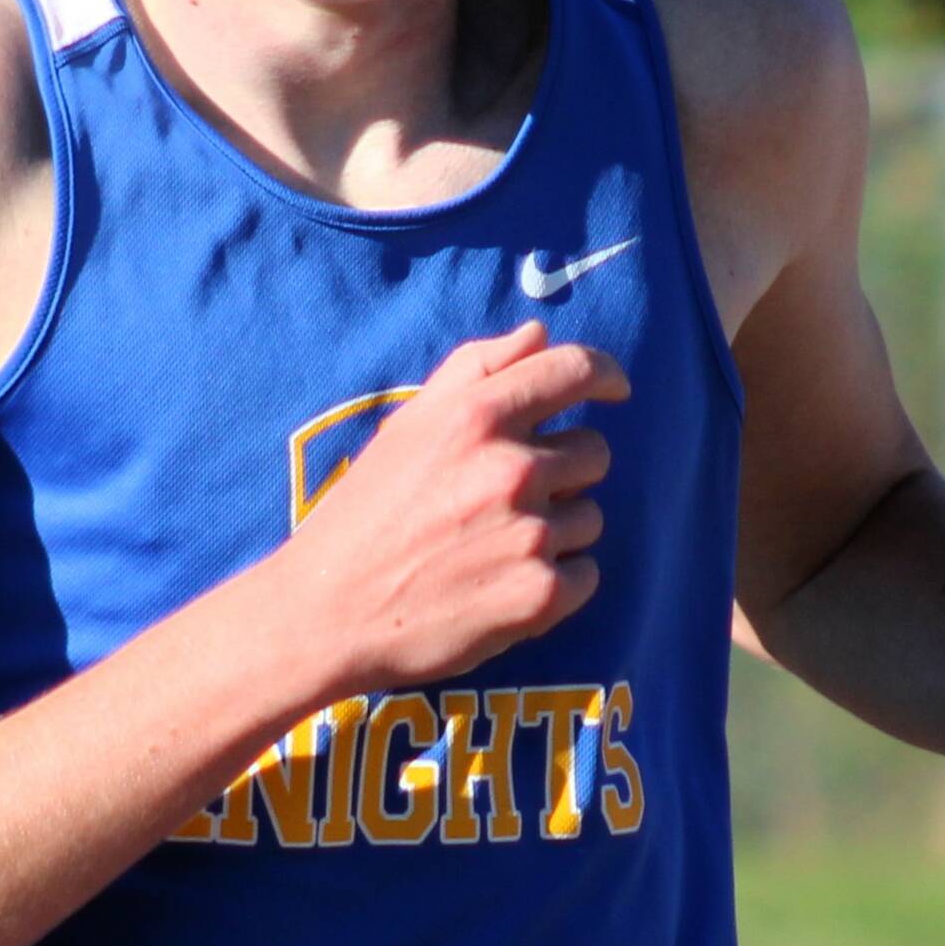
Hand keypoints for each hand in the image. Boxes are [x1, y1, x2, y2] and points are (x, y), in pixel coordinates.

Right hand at [276, 320, 627, 693]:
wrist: (329, 612)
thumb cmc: (366, 512)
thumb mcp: (408, 425)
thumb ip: (475, 368)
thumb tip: (539, 334)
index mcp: (477, 417)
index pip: (573, 369)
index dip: (605, 374)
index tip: (615, 388)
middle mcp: (512, 469)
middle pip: (595, 451)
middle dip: (564, 470)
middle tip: (508, 498)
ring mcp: (529, 534)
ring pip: (591, 517)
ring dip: (558, 529)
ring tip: (496, 546)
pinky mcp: (539, 595)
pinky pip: (587, 574)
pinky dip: (557, 582)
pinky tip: (505, 584)